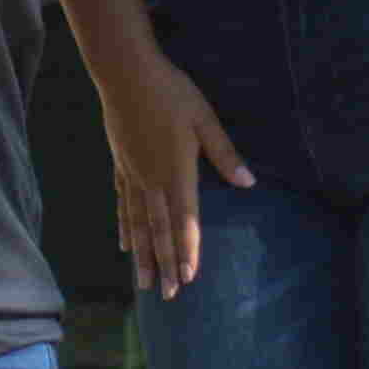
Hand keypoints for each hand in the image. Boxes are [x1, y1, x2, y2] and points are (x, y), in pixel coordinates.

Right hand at [101, 44, 252, 296]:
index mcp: (177, 172)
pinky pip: (123, 206)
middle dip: (165, 264)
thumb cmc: (170, 93)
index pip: (184, 220)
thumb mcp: (204, 119)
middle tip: (168, 295)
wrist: (125, 73)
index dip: (188, 249)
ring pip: (137, 225)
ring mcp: (133, 176)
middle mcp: (152, 181)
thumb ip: (224, 153)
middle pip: (158, 231)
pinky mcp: (120, 166)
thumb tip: (247, 182)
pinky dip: (125, 228)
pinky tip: (124, 245)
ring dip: (142, 256)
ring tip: (144, 283)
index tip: (189, 278)